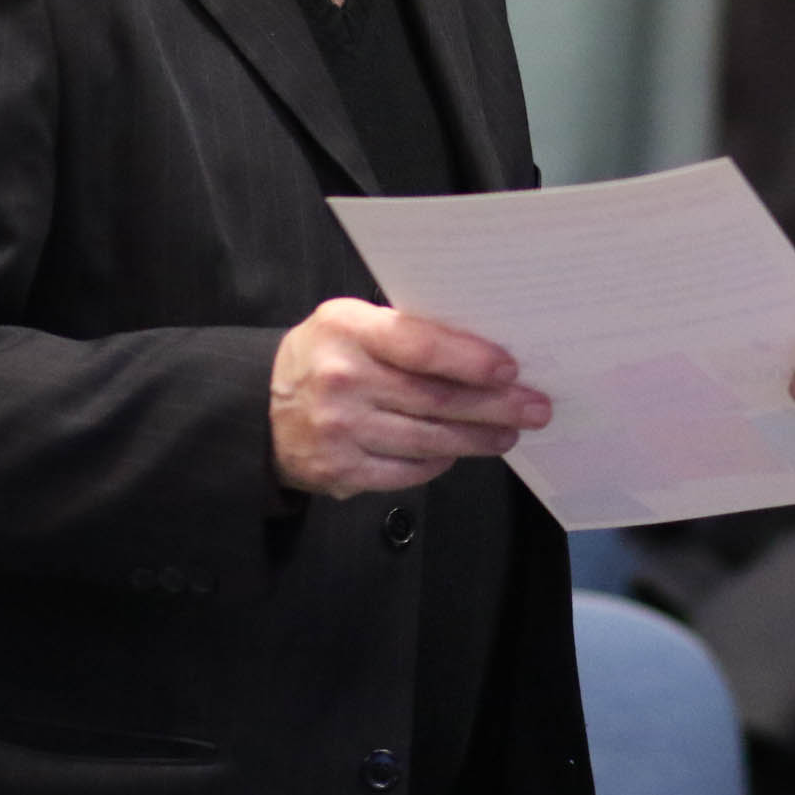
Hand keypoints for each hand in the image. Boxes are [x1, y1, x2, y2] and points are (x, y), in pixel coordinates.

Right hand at [270, 297, 550, 498]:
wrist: (258, 408)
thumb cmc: (325, 355)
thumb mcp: (351, 323)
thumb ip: (405, 331)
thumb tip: (483, 351)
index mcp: (347, 330)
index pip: (420, 345)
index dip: (470, 359)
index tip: (511, 368)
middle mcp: (341, 380)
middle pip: (435, 399)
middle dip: (495, 406)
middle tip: (535, 409)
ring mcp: (338, 430)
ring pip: (428, 439)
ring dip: (478, 438)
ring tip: (509, 433)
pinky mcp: (339, 471)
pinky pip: (406, 471)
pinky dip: (439, 462)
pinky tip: (459, 451)